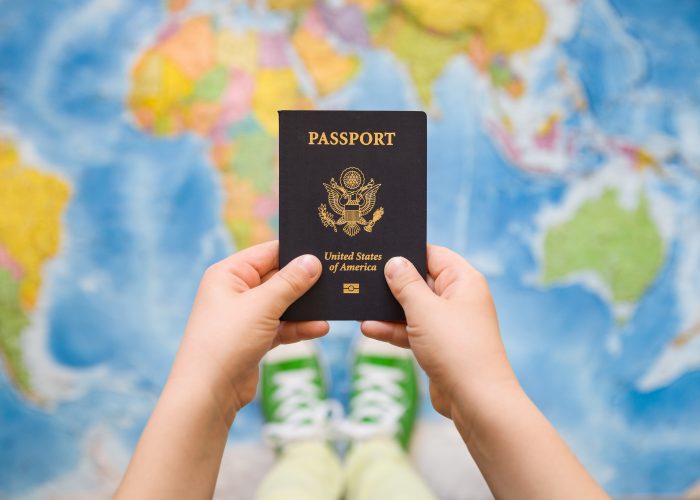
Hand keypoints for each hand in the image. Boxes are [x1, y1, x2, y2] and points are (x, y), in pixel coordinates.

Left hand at [170, 240, 326, 421]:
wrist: (208, 393)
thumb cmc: (226, 341)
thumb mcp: (262, 306)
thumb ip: (290, 282)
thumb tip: (312, 261)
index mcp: (229, 274)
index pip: (268, 252)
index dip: (295, 250)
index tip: (325, 249)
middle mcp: (236, 291)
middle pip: (278, 277)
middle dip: (305, 280)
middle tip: (337, 275)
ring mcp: (246, 316)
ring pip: (283, 303)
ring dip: (306, 307)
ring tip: (334, 303)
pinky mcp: (255, 338)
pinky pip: (282, 326)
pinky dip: (300, 327)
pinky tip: (321, 328)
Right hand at [361, 245, 517, 420]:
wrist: (475, 399)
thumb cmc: (455, 348)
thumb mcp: (424, 309)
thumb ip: (406, 283)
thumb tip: (394, 262)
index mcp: (463, 280)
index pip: (432, 254)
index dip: (407, 251)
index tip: (379, 249)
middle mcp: (458, 298)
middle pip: (420, 280)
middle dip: (393, 282)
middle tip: (363, 274)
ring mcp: (448, 323)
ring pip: (413, 307)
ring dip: (388, 309)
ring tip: (359, 303)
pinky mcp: (439, 345)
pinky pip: (412, 330)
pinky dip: (393, 329)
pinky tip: (368, 328)